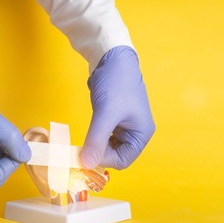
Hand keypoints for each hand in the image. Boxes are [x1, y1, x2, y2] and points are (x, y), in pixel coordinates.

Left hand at [80, 46, 154, 169]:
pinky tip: (89, 132)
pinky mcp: (114, 120)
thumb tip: (85, 164)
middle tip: (82, 148)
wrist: (112, 58)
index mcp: (141, 134)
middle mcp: (135, 133)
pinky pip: (105, 136)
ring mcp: (124, 126)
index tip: (86, 154)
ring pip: (109, 147)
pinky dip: (95, 138)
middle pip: (116, 155)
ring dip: (96, 146)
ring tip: (85, 139)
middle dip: (99, 154)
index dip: (104, 160)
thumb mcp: (106, 113)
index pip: (123, 160)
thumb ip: (96, 140)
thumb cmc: (115, 84)